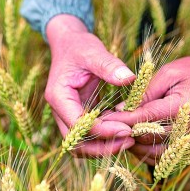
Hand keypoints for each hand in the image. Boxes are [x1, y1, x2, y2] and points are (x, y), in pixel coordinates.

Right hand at [45, 14, 135, 156]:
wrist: (69, 44)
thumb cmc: (79, 47)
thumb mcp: (93, 51)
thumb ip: (109, 65)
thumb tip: (130, 78)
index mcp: (59, 96)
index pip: (78, 125)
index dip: (102, 131)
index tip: (127, 129)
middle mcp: (60, 111)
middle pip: (76, 142)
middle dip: (102, 146)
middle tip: (130, 140)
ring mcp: (67, 115)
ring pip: (82, 144)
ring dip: (103, 146)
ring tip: (129, 140)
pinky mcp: (78, 115)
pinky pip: (89, 135)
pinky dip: (105, 138)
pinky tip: (124, 131)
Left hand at [104, 47, 189, 164]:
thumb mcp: (168, 73)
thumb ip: (146, 93)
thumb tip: (121, 110)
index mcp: (186, 105)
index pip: (146, 117)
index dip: (122, 120)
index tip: (103, 119)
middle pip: (150, 138)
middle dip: (125, 133)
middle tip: (107, 128)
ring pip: (158, 154)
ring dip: (136, 147)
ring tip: (120, 135)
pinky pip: (169, 158)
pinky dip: (150, 153)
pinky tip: (138, 143)